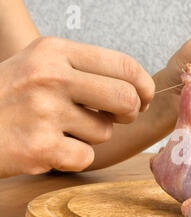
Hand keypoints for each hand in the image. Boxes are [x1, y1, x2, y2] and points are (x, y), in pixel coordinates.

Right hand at [0, 37, 154, 177]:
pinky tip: (49, 147)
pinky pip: (86, 156)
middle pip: (126, 100)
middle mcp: (50, 77)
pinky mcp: (40, 147)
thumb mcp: (39, 65)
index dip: (143, 86)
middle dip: (129, 114)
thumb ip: (83, 70)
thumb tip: (136, 86)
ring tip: (59, 129)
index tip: (143, 98)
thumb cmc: (8, 97)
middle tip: (116, 118)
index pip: (125, 66)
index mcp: (54, 51)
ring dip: (90, 136)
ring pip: (105, 132)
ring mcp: (44, 112)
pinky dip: (73, 157)